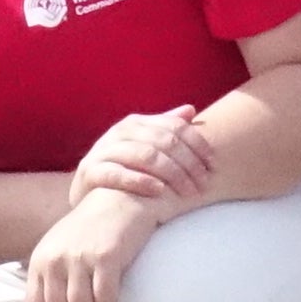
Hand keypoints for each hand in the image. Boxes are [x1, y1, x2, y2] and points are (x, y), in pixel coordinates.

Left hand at [22, 188, 160, 301]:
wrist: (119, 199)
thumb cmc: (89, 231)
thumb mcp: (58, 254)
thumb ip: (44, 286)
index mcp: (40, 259)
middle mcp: (55, 259)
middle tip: (92, 298)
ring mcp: (79, 258)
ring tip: (103, 289)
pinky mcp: (105, 258)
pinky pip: (105, 299)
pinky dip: (112, 300)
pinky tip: (116, 283)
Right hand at [72, 108, 216, 212]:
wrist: (86, 191)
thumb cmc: (121, 168)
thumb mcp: (142, 144)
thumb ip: (165, 127)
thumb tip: (190, 110)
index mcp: (135, 123)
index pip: (174, 127)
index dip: (197, 144)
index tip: (214, 164)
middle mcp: (119, 133)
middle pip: (163, 141)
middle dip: (188, 163)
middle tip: (204, 183)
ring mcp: (103, 151)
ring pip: (145, 155)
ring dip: (172, 174)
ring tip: (188, 191)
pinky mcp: (90, 172)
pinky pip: (118, 174)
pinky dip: (140, 181)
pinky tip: (159, 190)